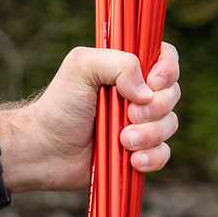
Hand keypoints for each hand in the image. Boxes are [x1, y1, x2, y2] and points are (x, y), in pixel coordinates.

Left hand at [0, 44, 180, 192]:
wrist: (45, 150)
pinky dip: (152, 157)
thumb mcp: (81, 67)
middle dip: (156, 108)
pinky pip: (163, 154)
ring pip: (169, 125)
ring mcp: (140, 124)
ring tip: (122, 141)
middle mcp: (137, 94)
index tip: (153, 83)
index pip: (165, 57)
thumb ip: (118, 63)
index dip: (168, 69)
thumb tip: (147, 91)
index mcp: (126, 69)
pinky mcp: (138, 151)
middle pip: (172, 94)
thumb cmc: (59, 105)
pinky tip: (132, 160)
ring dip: (150, 134)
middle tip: (128, 115)